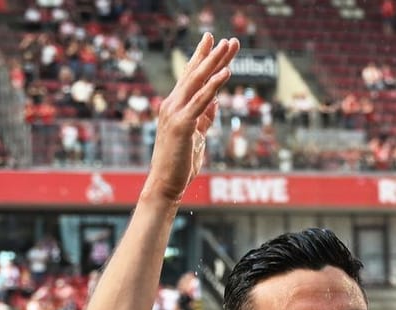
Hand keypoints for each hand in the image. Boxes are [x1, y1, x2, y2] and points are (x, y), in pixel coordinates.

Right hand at [143, 34, 237, 203]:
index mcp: (176, 106)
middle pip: (196, 74)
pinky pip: (201, 102)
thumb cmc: (180, 162)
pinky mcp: (182, 125)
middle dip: (213, 54)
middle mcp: (172, 104)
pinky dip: (213, 86)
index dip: (203, 58)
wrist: (165, 184)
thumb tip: (215, 102)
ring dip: (216, 63)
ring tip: (230, 47)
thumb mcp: (197, 137)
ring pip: (198, 82)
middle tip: (229, 38)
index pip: (191, 77)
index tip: (213, 41)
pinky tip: (226, 73)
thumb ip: (204, 119)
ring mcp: (175, 113)